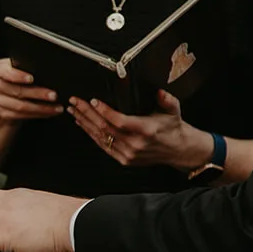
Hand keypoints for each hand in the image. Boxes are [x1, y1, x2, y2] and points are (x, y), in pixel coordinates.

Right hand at [0, 58, 63, 122]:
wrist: (6, 95)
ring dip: (41, 108)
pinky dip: (36, 115)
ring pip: (19, 106)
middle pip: (16, 90)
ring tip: (56, 108)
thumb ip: (29, 68)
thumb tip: (49, 72)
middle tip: (54, 95)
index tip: (32, 79)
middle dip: (38, 94)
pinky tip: (48, 113)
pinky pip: (19, 116)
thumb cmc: (19, 77)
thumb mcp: (21, 69)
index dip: (18, 76)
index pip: (5, 71)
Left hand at [69, 91, 209, 168]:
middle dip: (88, 113)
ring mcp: (128, 154)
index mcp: (146, 130)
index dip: (105, 111)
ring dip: (85, 123)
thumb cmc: (173, 127)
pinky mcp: (124, 160)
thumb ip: (166, 100)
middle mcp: (135, 144)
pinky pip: (103, 146)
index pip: (120, 121)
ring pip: (101, 138)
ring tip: (74, 110)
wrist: (178, 149)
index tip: (93, 101)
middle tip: (76, 101)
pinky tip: (82, 124)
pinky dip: (91, 135)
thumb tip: (159, 91)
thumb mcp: (173, 110)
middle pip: (105, 128)